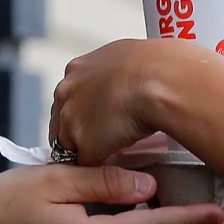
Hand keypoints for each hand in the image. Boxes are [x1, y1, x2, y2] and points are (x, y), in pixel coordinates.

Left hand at [48, 39, 206, 164]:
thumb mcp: (130, 58)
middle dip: (81, 131)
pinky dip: (99, 166)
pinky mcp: (84, 145)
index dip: (84, 112)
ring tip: (112, 152)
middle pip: (63, 121)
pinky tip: (116, 163)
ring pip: (70, 144)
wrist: (160, 80)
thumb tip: (131, 81)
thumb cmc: (156, 66)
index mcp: (77, 68)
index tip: (98, 120)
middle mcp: (67, 92)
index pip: (70, 97)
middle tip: (105, 138)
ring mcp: (71, 119)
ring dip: (89, 150)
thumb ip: (119, 72)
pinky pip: (86, 164)